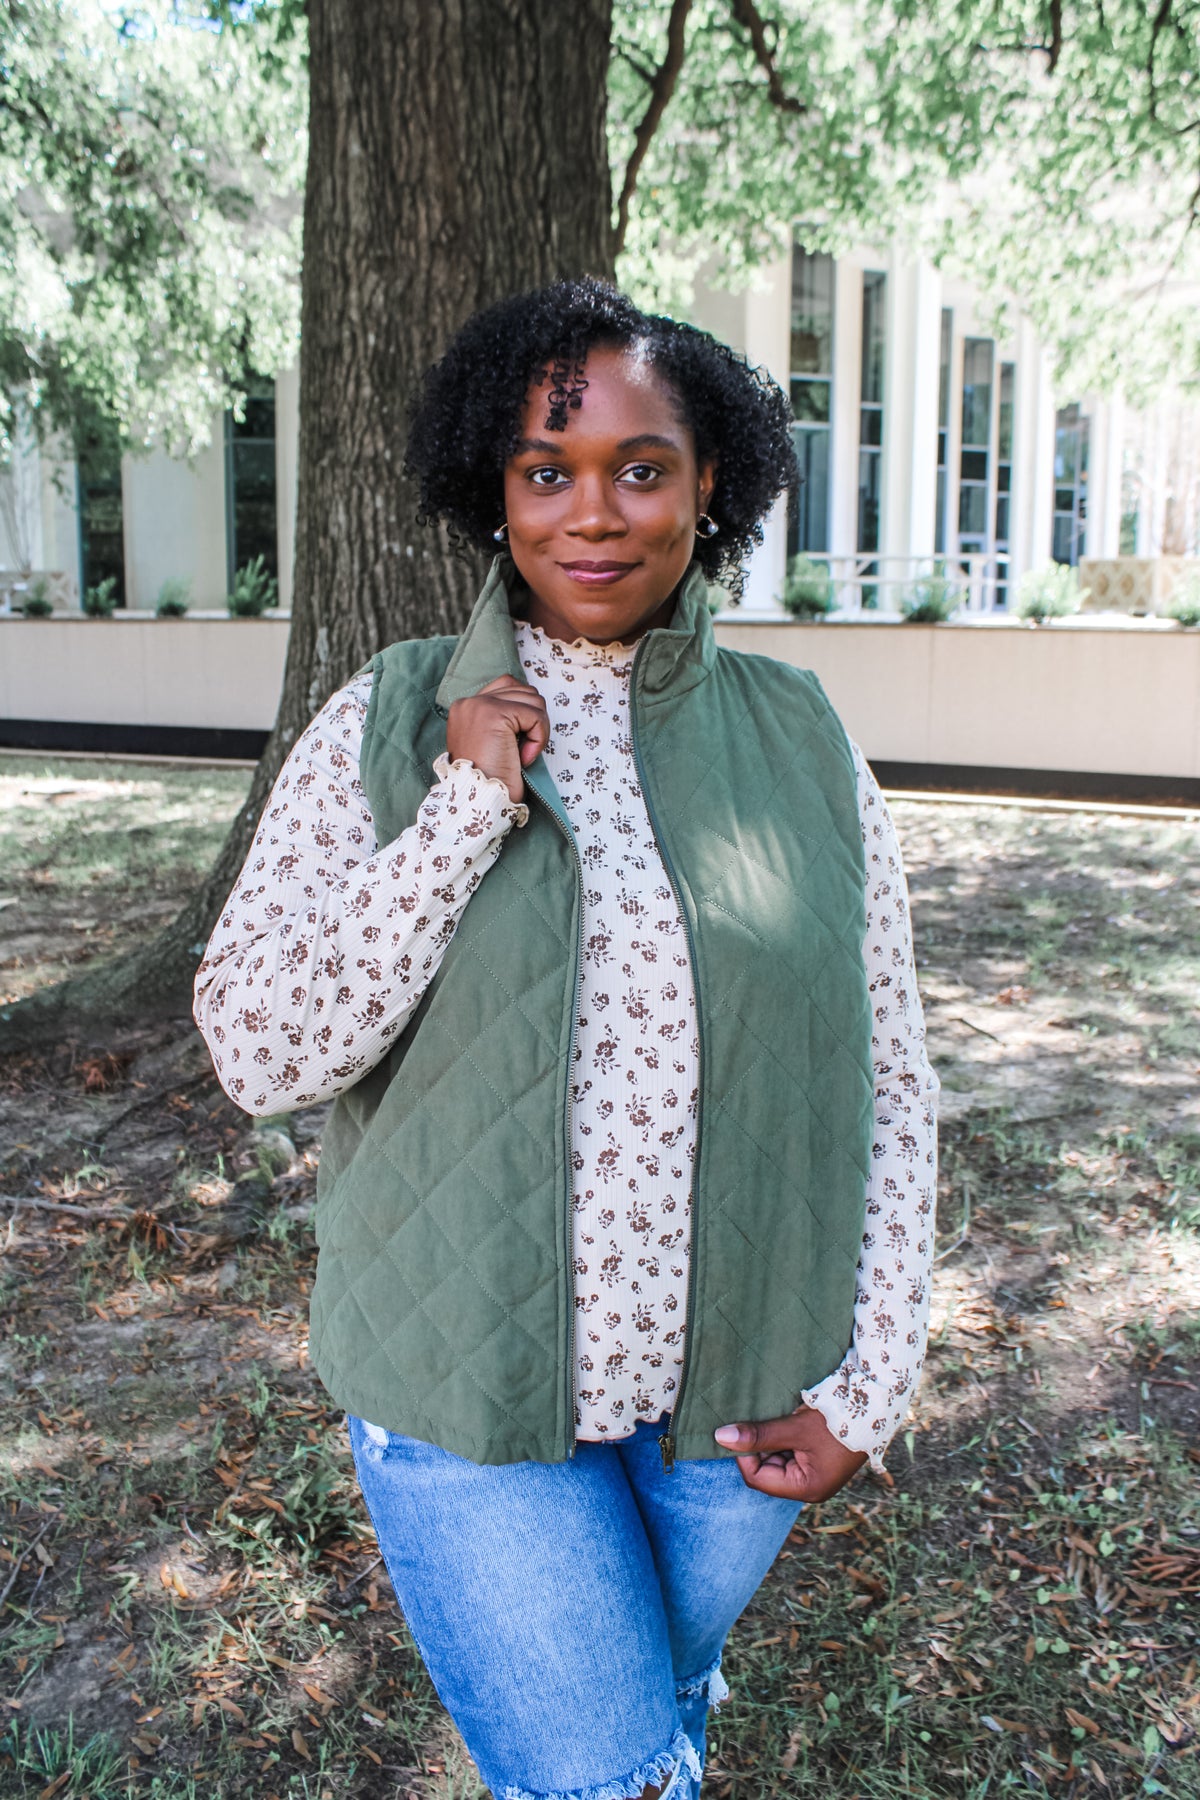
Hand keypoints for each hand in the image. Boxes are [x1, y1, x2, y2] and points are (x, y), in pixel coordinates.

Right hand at [445, 675, 549, 803]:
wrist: (480, 803)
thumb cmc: (492, 781)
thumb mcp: (492, 742)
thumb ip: (504, 719)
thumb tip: (532, 702)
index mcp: (465, 707)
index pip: (508, 686)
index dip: (523, 711)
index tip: (516, 742)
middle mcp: (468, 702)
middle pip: (524, 690)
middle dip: (532, 720)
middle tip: (520, 751)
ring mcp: (479, 705)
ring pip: (533, 701)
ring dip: (536, 731)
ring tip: (520, 755)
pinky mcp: (494, 715)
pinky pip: (536, 716)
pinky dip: (538, 739)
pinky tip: (523, 758)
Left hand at [713, 1405, 867, 1501]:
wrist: (877, 1406)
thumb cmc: (838, 1422)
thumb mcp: (795, 1428)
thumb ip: (759, 1434)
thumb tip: (720, 1437)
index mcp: (806, 1488)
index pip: (757, 1478)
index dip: (743, 1454)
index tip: (738, 1428)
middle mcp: (810, 1486)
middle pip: (765, 1469)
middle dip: (757, 1446)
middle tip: (755, 1419)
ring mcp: (814, 1472)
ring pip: (776, 1458)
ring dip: (770, 1439)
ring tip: (775, 1416)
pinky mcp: (818, 1458)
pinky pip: (789, 1451)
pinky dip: (781, 1436)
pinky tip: (785, 1418)